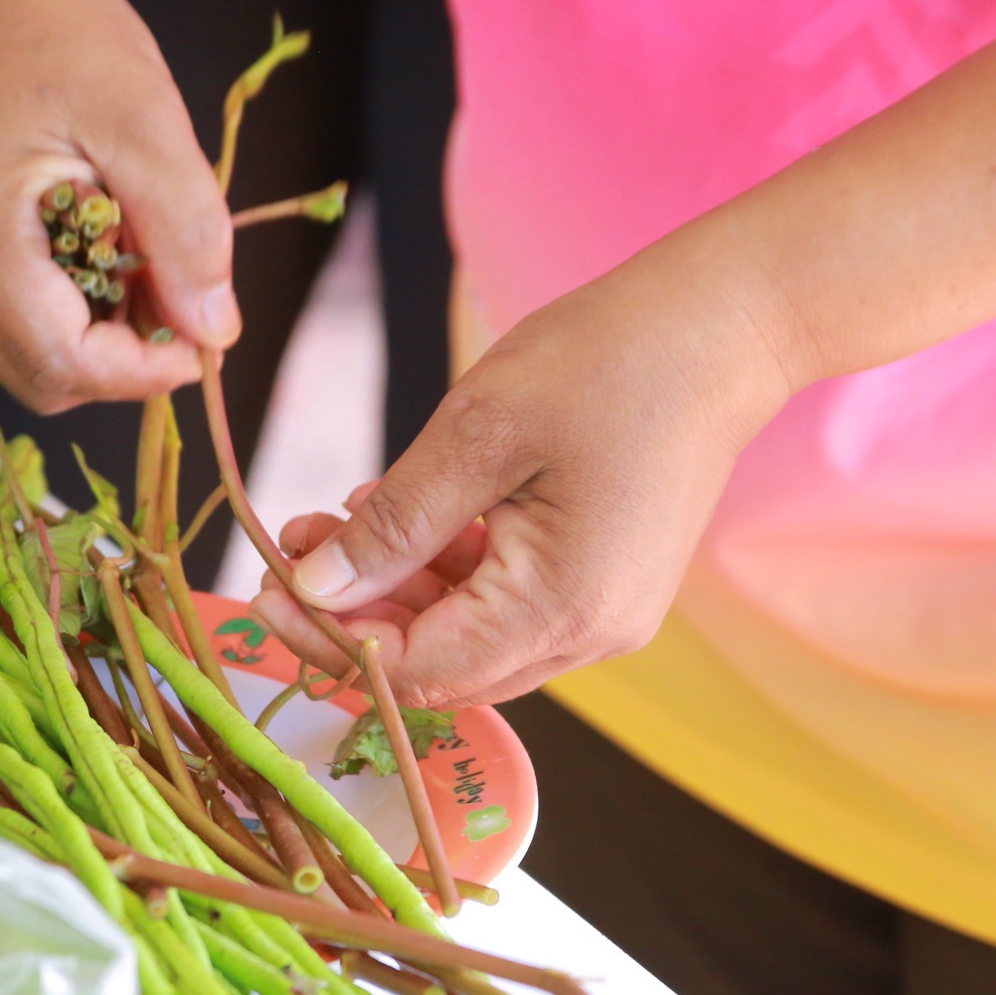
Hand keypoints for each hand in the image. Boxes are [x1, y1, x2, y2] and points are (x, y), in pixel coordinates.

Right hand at [0, 0, 237, 411]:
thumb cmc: (70, 41)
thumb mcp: (147, 119)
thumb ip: (186, 228)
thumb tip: (215, 332)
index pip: (59, 360)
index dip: (141, 372)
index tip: (203, 339)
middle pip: (41, 374)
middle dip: (123, 359)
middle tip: (179, 294)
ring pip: (28, 360)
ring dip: (99, 340)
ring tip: (141, 265)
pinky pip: (13, 326)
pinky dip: (71, 316)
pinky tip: (104, 259)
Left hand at [251, 253, 794, 708]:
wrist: (726, 324)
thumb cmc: (606, 361)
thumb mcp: (476, 433)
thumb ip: (393, 524)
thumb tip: (315, 588)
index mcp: (560, 606)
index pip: (418, 669)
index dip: (333, 640)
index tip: (268, 590)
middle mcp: (590, 633)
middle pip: (442, 665)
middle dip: (356, 616)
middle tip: (291, 550)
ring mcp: (605, 613)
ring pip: (470, 637)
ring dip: (395, 589)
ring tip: (328, 520)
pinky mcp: (606, 583)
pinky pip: (506, 604)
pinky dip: (446, 571)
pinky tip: (395, 513)